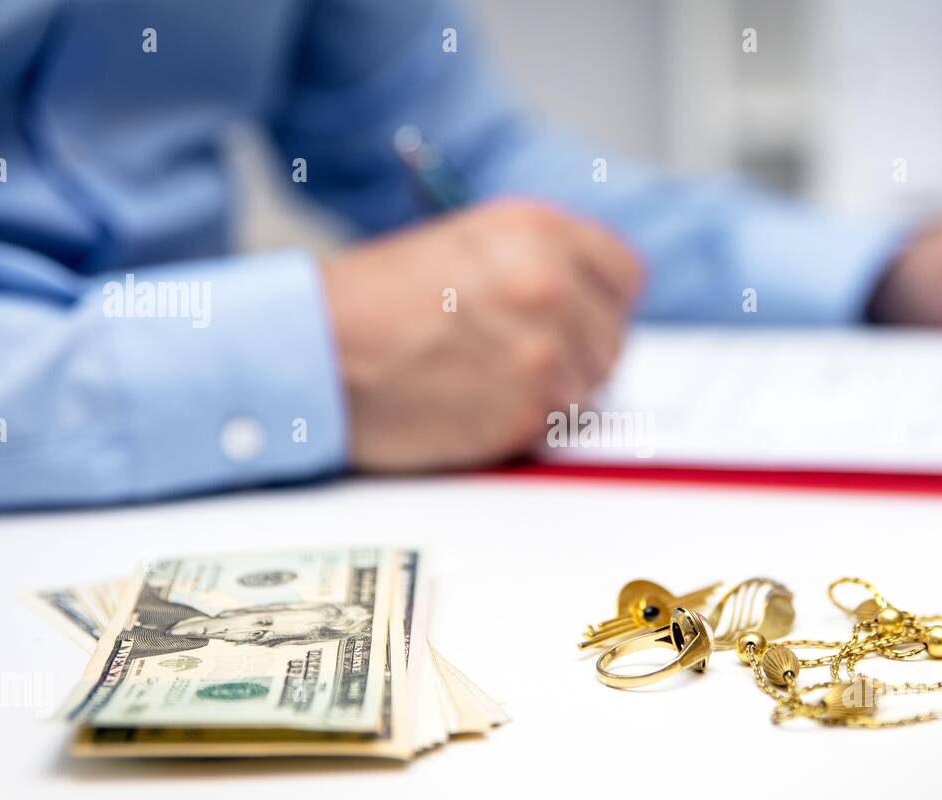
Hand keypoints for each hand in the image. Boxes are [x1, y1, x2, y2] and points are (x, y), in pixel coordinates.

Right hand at [321, 200, 643, 470]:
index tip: (582, 317)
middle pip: (613, 336)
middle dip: (578, 351)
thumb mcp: (466, 246)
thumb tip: (588, 304)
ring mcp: (547, 352)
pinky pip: (558, 425)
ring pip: (591, 386)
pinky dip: (527, 425)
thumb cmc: (373, 304)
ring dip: (554, 392)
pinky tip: (477, 406)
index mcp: (538, 231)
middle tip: (519, 359)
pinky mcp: (530, 412)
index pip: (625, 274)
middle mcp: (552, 285)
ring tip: (488, 381)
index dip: (601, 301)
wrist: (316, 354)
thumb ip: (538, 264)